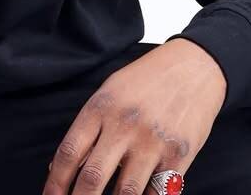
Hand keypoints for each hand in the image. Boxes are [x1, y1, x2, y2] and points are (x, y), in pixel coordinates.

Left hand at [43, 38, 225, 194]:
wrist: (194, 67)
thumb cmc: (145, 81)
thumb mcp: (109, 92)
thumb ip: (87, 128)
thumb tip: (59, 168)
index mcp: (100, 108)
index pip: (69, 153)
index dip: (55, 183)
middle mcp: (124, 126)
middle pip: (92, 177)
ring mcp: (153, 142)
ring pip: (125, 192)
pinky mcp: (179, 155)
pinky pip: (157, 192)